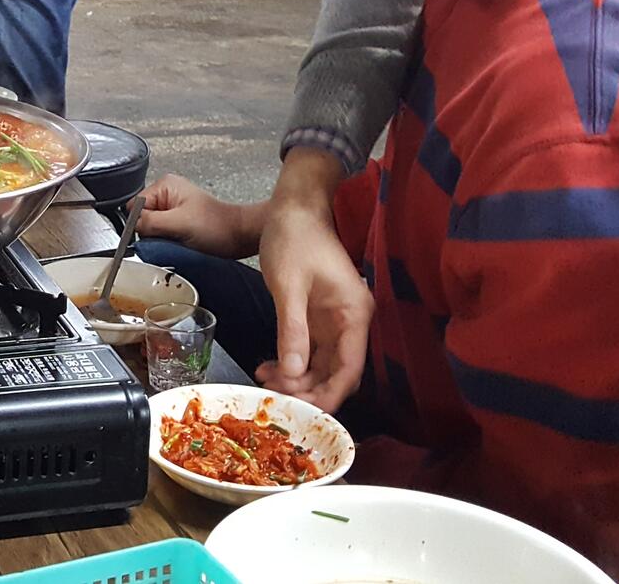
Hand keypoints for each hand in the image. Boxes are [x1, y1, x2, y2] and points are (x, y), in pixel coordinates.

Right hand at [133, 174, 260, 259]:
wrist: (238, 235)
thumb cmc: (218, 226)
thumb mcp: (179, 223)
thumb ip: (151, 222)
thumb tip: (131, 225)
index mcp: (164, 185)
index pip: (134, 206)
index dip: (140, 223)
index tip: (154, 234)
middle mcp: (166, 193)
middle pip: (141, 217)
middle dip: (152, 232)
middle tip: (170, 237)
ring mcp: (172, 207)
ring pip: (150, 227)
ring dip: (161, 238)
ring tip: (179, 239)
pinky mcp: (177, 220)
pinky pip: (161, 233)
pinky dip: (167, 241)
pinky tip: (180, 241)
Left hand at [251, 149, 372, 410]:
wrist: (294, 206)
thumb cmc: (295, 238)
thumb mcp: (289, 286)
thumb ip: (293, 331)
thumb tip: (294, 372)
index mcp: (354, 314)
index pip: (349, 370)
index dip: (328, 396)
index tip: (303, 412)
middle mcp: (352, 321)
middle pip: (337, 373)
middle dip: (308, 390)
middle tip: (275, 397)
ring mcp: (336, 320)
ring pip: (322, 365)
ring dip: (297, 378)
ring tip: (264, 378)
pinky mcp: (320, 317)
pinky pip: (310, 351)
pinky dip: (292, 362)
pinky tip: (268, 365)